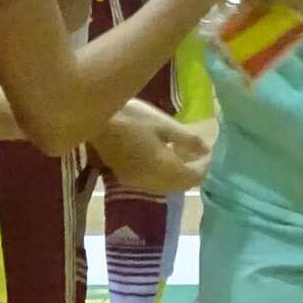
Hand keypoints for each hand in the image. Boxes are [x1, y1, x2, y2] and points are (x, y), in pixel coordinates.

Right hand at [89, 98, 211, 193]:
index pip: (193, 176)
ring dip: (179, 173)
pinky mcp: (125, 177)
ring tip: (183, 151)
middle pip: (181, 185)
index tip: (209, 149)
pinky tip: (164, 155)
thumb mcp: (163, 123)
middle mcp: (151, 182)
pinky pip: (153, 183)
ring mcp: (136, 182)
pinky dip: (165, 174)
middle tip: (198, 151)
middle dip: (193, 170)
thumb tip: (205, 149)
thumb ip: (187, 139)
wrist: (92, 119)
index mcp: (163, 169)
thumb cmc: (130, 116)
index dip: (204, 165)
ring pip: (167, 186)